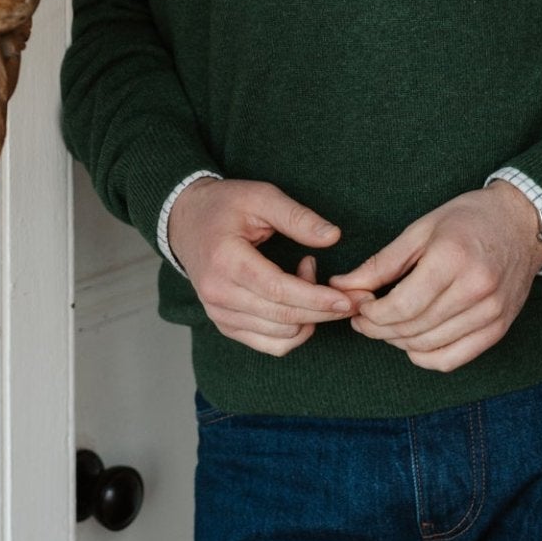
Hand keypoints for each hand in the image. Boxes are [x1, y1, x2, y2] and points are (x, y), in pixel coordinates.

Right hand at [168, 177, 355, 357]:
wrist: (186, 222)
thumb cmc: (224, 206)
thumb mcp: (260, 196)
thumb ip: (296, 216)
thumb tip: (333, 237)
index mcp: (226, 260)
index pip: (278, 291)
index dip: (317, 299)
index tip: (348, 299)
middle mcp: (218, 294)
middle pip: (283, 317)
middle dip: (325, 312)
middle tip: (355, 300)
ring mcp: (220, 314)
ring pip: (280, 336)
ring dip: (309, 317)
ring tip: (310, 279)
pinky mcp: (226, 325)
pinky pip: (270, 345)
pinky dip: (294, 331)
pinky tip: (298, 303)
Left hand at [329, 181, 541, 373]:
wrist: (522, 223)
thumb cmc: (469, 219)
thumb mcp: (420, 230)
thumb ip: (381, 263)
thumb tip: (343, 286)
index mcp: (452, 259)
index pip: (401, 306)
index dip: (371, 314)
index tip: (358, 307)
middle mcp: (475, 290)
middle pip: (412, 329)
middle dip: (378, 329)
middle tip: (362, 318)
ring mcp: (491, 313)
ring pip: (429, 347)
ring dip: (398, 342)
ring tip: (385, 326)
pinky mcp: (499, 328)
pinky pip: (453, 359)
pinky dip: (425, 357)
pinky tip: (412, 342)